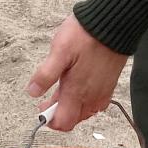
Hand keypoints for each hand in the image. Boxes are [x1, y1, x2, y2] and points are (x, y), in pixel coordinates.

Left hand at [27, 14, 127, 130]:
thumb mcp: (59, 51)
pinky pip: (96, 102)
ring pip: (85, 112)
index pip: (63, 123)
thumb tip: (33, 92)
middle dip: (59, 112)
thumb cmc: (86, 35)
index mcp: (77, 92)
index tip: (41, 107)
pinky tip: (79, 85)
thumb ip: (45, 74)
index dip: (50, 120)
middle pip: (73, 120)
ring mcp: (103, 92)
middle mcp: (92, 97)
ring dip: (72, 106)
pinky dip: (85, 100)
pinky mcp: (110, 84)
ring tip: (63, 87)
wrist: (114, 24)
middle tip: (49, 94)